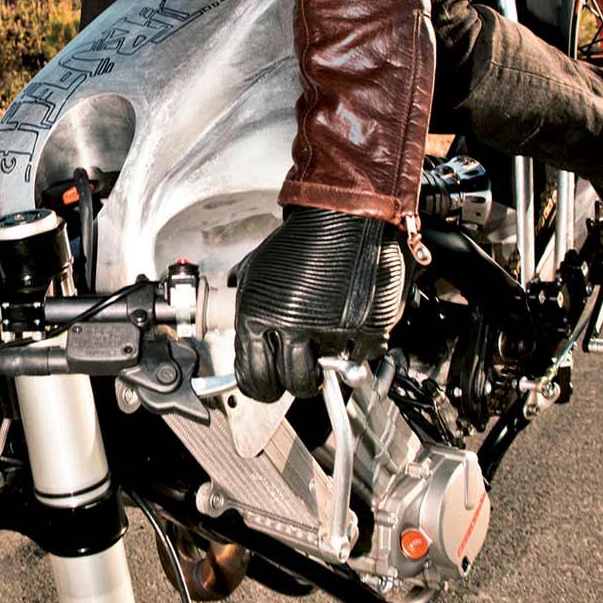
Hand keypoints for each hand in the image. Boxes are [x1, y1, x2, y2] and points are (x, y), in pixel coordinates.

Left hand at [233, 207, 406, 401]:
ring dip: (326, 367)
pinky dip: (355, 349)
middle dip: (295, 379)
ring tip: (325, 343)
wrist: (347, 215)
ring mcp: (331, 333)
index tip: (267, 381)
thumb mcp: (258, 265)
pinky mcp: (366, 332)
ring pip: (327, 378)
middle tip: (301, 365)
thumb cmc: (303, 238)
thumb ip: (246, 297)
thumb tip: (236, 308)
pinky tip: (348, 324)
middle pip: (291, 386)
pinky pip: (358, 359)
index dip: (261, 384)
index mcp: (258, 316)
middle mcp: (292, 328)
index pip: (253, 379)